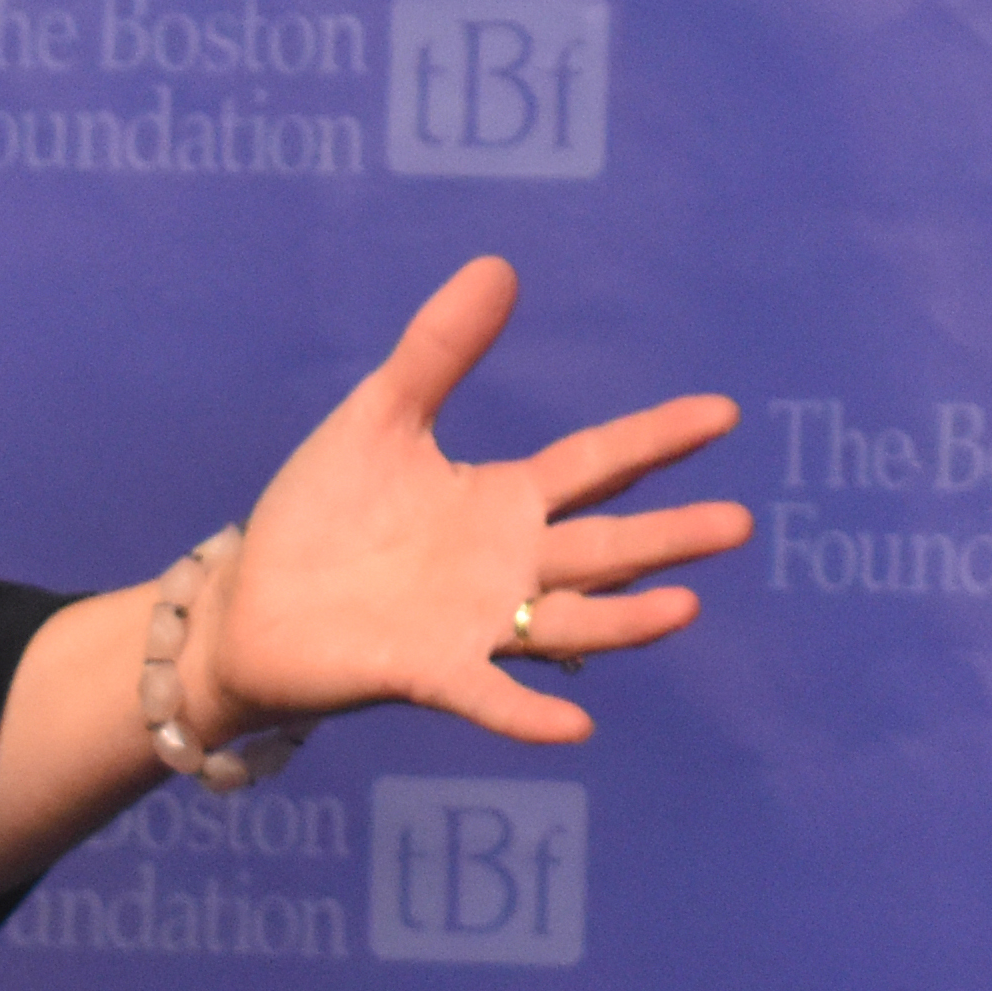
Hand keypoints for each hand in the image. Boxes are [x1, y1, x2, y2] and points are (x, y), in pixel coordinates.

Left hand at [186, 255, 747, 748]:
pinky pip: (489, 694)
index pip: (596, 463)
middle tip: (739, 524)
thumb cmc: (323, 511)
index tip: (724, 413)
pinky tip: (575, 725)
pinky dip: (528, 710)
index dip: (657, 438)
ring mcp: (477, 623)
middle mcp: (509, 565)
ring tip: (685, 606)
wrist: (252, 598)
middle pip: (606, 547)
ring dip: (627, 620)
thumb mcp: (381, 415)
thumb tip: (500, 265)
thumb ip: (439, 350)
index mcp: (504, 500)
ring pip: (569, 621)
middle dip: (671, 537)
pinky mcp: (430, 671)